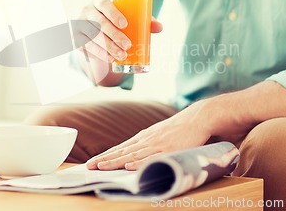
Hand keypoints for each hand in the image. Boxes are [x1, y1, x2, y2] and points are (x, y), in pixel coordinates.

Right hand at [76, 0, 161, 62]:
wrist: (94, 33)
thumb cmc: (115, 22)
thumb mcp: (127, 19)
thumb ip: (143, 21)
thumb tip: (159, 27)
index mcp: (99, 2)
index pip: (104, 4)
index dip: (113, 13)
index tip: (125, 25)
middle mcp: (86, 11)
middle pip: (99, 22)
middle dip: (114, 35)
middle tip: (127, 45)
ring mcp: (79, 24)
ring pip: (93, 36)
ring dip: (108, 47)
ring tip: (122, 55)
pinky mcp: (75, 38)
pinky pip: (87, 46)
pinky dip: (99, 53)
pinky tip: (109, 59)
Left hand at [86, 101, 210, 170]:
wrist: (196, 119)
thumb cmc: (177, 128)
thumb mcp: (157, 133)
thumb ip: (144, 143)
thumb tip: (130, 153)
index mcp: (143, 137)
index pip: (119, 148)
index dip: (105, 156)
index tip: (92, 162)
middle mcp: (146, 141)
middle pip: (122, 152)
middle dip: (104, 160)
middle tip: (89, 166)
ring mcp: (157, 145)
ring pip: (132, 156)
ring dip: (115, 162)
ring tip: (101, 167)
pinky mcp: (168, 151)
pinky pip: (152, 158)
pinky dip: (139, 163)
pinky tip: (128, 166)